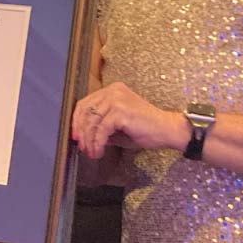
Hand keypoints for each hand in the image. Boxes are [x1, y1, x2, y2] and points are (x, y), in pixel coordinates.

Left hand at [71, 83, 185, 158]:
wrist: (167, 130)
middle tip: (82, 147)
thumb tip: (83, 136)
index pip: (86, 103)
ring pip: (92, 122)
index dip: (77, 120)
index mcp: (112, 90)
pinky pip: (101, 130)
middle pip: (85, 111)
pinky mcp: (120, 111)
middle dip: (81, 132)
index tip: (75, 135)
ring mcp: (117, 99)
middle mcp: (113, 91)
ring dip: (89, 140)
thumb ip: (100, 127)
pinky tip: (99, 151)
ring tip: (91, 152)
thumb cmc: (145, 129)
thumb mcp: (117, 126)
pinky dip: (97, 143)